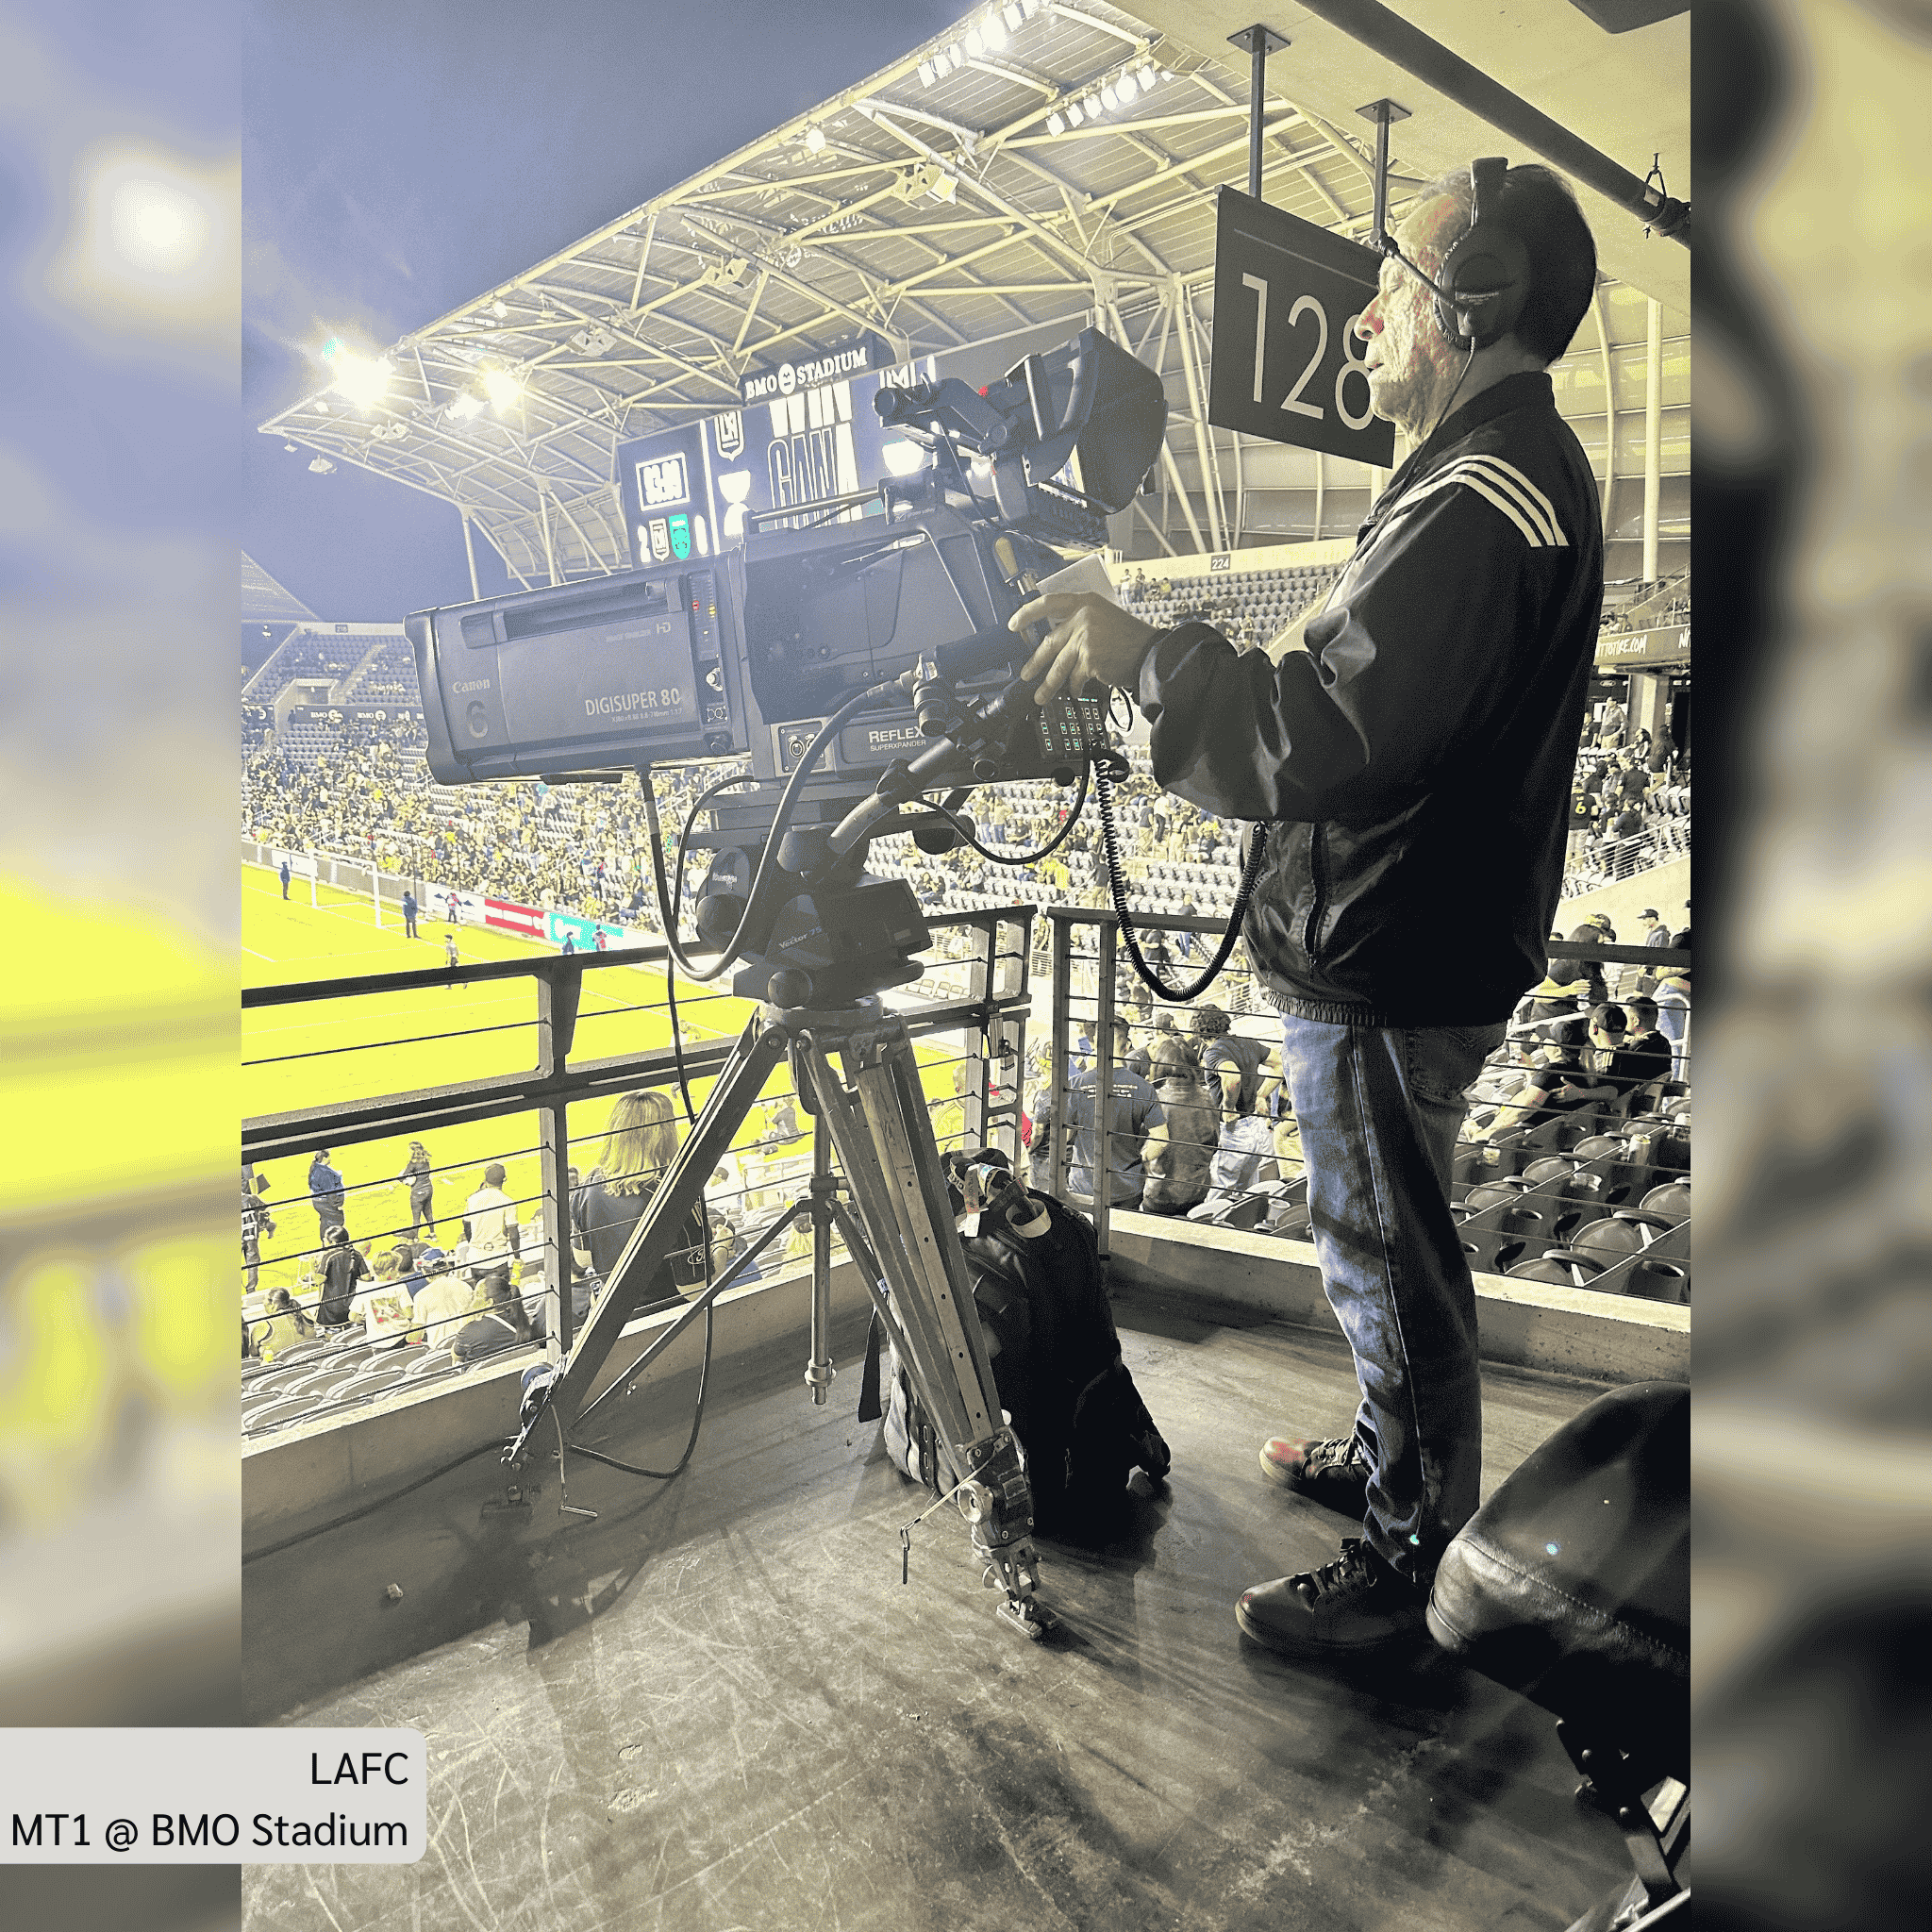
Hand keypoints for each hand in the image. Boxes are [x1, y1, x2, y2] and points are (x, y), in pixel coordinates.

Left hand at [1008, 593, 1160, 705]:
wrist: (1151, 652)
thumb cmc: (1131, 638)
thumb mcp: (1104, 617)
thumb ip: (1081, 622)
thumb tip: (1058, 639)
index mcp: (1085, 603)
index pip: (1049, 603)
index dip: (1028, 613)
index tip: (1014, 624)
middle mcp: (1083, 618)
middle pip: (1050, 642)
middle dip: (1035, 662)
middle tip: (1026, 673)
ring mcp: (1086, 639)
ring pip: (1059, 665)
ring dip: (1049, 684)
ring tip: (1041, 695)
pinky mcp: (1090, 659)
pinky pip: (1076, 677)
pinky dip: (1075, 687)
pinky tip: (1076, 690)